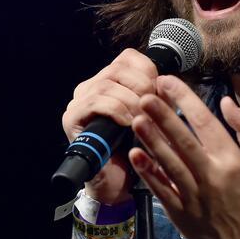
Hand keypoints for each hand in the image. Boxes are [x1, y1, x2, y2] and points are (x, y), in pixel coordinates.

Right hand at [62, 48, 157, 203]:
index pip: (129, 57)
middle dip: (142, 86)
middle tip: (154, 107)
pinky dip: (117, 110)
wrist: (117, 181)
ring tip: (143, 118)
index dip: (148, 71)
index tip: (160, 90)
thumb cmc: (136, 146)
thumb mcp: (153, 114)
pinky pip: (95, 102)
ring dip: (131, 100)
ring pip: (107, 84)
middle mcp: (92, 85)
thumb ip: (159, 95)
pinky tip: (129, 123)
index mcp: (111, 79)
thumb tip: (168, 81)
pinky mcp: (71, 117)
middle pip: (118, 68)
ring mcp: (79, 100)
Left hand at [128, 75, 239, 238]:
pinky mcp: (179, 213)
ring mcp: (193, 196)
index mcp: (232, 160)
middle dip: (162, 115)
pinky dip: (147, 172)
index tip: (167, 81)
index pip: (205, 122)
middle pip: (182, 140)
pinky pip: (160, 189)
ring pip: (167, 163)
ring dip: (150, 139)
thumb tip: (226, 101)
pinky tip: (135, 153)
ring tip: (136, 118)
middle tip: (145, 95)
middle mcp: (211, 176)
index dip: (185, 99)